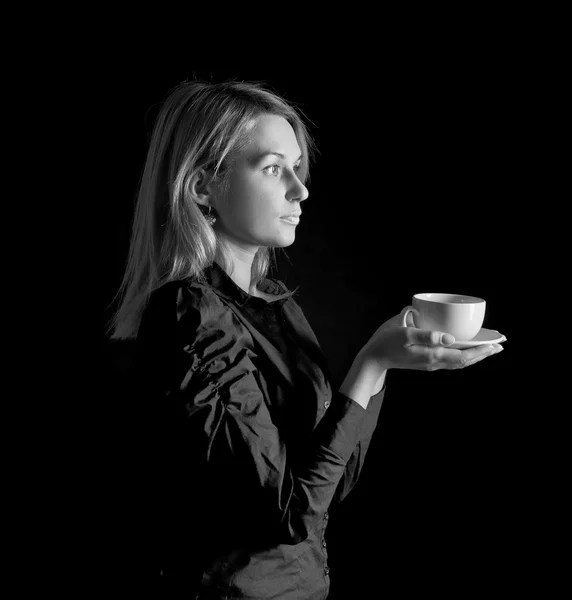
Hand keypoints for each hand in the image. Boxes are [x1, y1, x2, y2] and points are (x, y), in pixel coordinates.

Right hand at [359, 306, 503, 372]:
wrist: (373, 359)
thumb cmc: (386, 343)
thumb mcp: (405, 333)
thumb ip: (428, 335)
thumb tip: (450, 337)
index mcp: (432, 355)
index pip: (463, 356)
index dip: (480, 351)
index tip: (495, 345)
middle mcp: (434, 362)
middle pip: (464, 361)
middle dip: (482, 354)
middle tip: (498, 347)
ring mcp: (430, 364)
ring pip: (458, 362)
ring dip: (474, 356)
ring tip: (486, 349)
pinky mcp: (425, 362)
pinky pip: (450, 361)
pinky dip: (462, 355)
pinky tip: (464, 349)